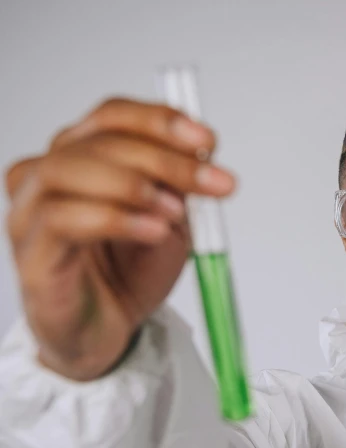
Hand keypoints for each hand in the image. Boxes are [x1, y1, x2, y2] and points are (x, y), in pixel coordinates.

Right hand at [4, 98, 235, 380]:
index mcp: (84, 156)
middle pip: (99, 140)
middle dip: (165, 158)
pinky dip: (115, 219)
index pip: (113, 116)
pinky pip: (62, 219)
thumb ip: (180, 186)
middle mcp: (50, 175)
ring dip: (134, 184)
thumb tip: (201, 153)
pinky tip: (153, 231)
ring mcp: (32, 212)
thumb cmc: (131, 271)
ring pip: (70, 168)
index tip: (208, 141)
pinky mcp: (31, 254)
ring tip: (175, 212)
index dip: (160, 120)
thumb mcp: (172, 219)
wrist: (110, 332)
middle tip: (212, 182)